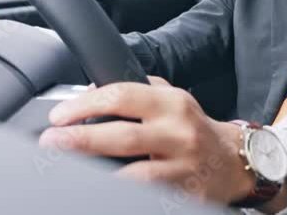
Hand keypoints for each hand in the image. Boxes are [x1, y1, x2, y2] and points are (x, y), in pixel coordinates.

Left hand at [37, 76, 256, 205]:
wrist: (234, 161)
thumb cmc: (193, 127)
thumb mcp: (172, 98)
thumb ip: (136, 91)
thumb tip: (89, 92)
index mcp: (170, 103)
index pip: (121, 96)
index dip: (84, 105)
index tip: (58, 116)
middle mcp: (178, 133)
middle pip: (122, 136)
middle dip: (81, 139)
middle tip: (51, 142)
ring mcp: (182, 167)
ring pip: (136, 174)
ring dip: (97, 174)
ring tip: (69, 173)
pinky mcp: (185, 195)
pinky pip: (147, 196)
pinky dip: (122, 194)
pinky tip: (101, 193)